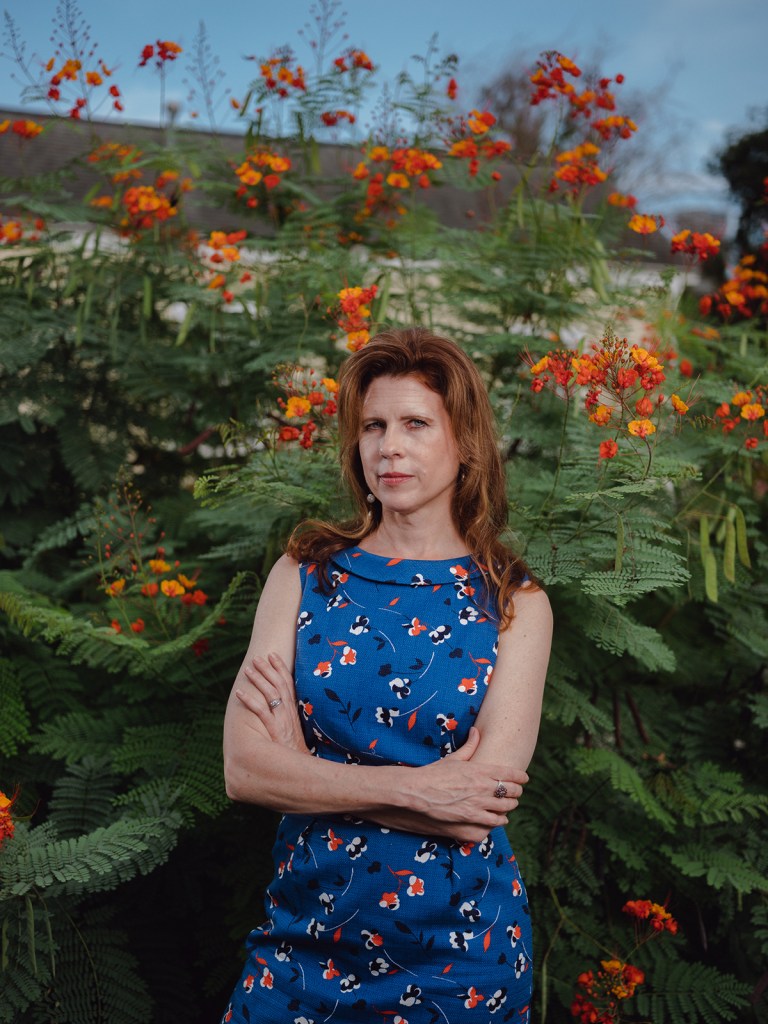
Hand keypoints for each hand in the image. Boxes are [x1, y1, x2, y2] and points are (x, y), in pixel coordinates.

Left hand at [235, 652, 308, 753]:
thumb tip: (276, 707)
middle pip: (279, 684)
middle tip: (257, 657)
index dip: (280, 668)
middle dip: (268, 669)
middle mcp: (289, 712)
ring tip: (247, 670)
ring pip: (271, 694)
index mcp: (294, 710)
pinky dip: (250, 701)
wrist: (302, 768)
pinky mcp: (275, 730)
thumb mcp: (293, 731)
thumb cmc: (295, 752)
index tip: (273, 655)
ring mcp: (282, 720)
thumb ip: (286, 718)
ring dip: (258, 680)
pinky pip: (261, 712)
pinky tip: (239, 693)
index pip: (288, 683)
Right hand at [407, 726, 527, 841]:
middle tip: (515, 793)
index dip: (520, 777)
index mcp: (481, 771)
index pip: (512, 774)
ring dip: (508, 808)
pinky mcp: (471, 823)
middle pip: (512, 793)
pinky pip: (493, 825)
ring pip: (505, 810)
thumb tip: (476, 731)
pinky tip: (495, 820)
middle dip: (516, 793)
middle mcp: (483, 789)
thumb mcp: (453, 758)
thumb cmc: (432, 774)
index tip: (523, 778)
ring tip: (507, 806)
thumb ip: (469, 746)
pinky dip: (496, 822)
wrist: (416, 793)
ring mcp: (478, 808)